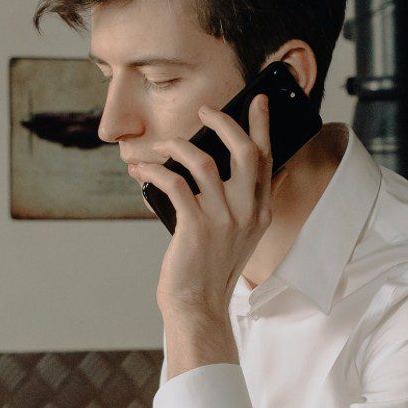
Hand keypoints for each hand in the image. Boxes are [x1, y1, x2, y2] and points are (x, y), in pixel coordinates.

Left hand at [134, 95, 273, 319]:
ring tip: (160, 145)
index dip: (262, 127)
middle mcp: (247, 213)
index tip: (257, 102)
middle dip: (226, 123)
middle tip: (205, 111)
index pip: (267, 160)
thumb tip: (210, 169)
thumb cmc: (208, 269)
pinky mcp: (195, 227)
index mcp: (260, 212)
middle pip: (246, 151)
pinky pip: (174, 184)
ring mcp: (223, 220)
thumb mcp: (235, 236)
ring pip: (205, 162)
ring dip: (178, 146)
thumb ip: (234, 205)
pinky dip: (154, 171)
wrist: (198, 305)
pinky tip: (141, 170)